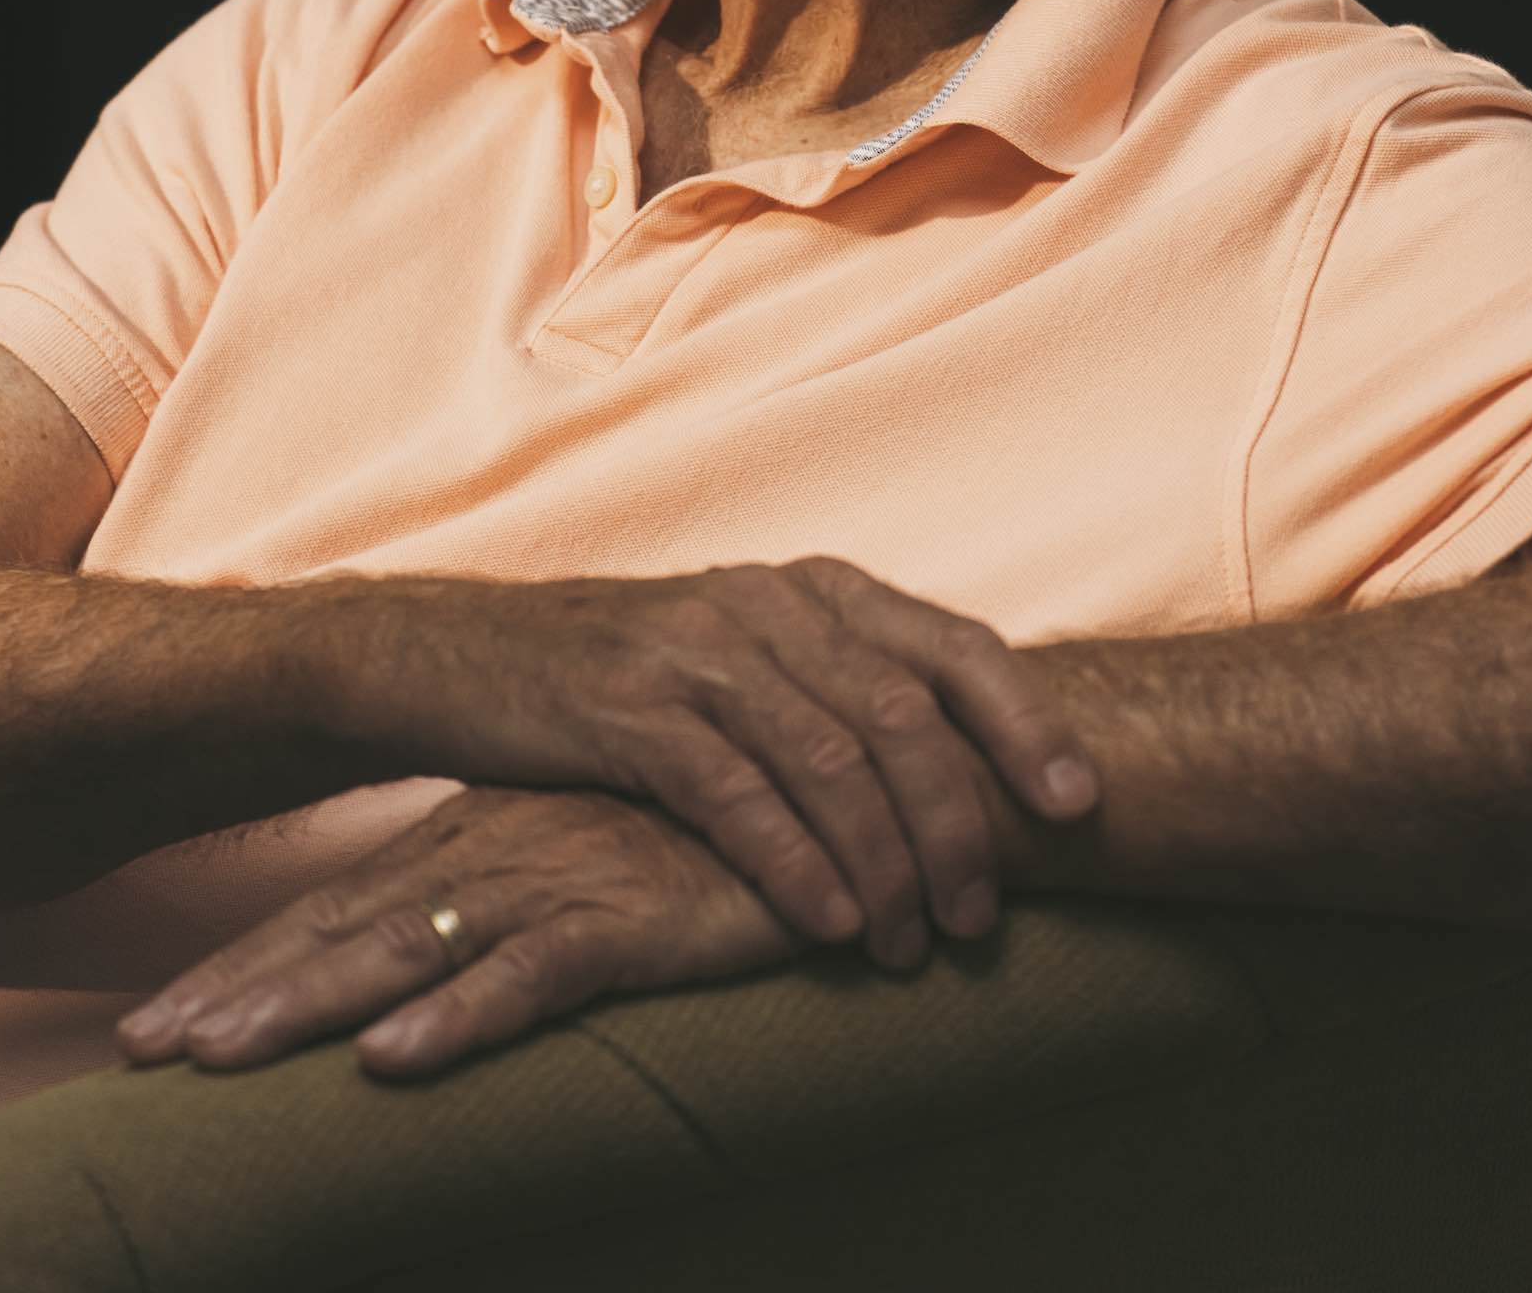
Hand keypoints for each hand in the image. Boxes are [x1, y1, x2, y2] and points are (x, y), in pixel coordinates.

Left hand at [114, 786, 799, 1081]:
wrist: (853, 797)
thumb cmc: (726, 839)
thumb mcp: (605, 865)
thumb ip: (528, 904)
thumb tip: (454, 960)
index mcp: (486, 838)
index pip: (342, 909)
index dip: (248, 966)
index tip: (154, 1031)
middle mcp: (503, 851)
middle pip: (343, 930)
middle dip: (238, 991)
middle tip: (138, 1052)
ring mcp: (561, 876)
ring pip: (407, 949)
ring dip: (305, 1006)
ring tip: (214, 1060)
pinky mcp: (636, 913)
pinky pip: (535, 973)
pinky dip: (459, 1015)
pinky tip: (393, 1058)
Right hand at [336, 562, 1095, 966]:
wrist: (452, 656)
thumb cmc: (619, 679)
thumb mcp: (740, 657)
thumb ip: (837, 689)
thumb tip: (962, 763)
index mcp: (810, 587)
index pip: (952, 644)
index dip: (1024, 721)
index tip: (1078, 803)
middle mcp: (767, 604)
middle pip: (905, 713)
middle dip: (960, 821)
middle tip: (983, 916)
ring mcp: (697, 652)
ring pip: (832, 758)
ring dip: (886, 862)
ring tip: (915, 944)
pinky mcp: (628, 710)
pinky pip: (737, 794)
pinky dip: (795, 864)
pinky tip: (831, 926)